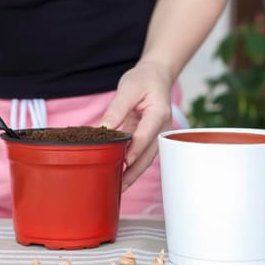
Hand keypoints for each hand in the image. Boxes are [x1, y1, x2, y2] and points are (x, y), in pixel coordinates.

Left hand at [99, 61, 173, 190]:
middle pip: (149, 154)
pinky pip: (142, 155)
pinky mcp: (151, 138)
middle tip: (120, 186)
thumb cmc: (144, 80)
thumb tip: (103, 130)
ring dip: (133, 173)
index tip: (125, 162)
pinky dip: (133, 166)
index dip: (136, 149)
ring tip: (119, 187)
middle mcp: (162, 128)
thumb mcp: (128, 89)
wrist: (157, 76)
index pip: (147, 134)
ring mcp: (158, 135)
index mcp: (158, 113)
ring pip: (147, 159)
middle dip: (134, 171)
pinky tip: (121, 176)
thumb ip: (116, 110)